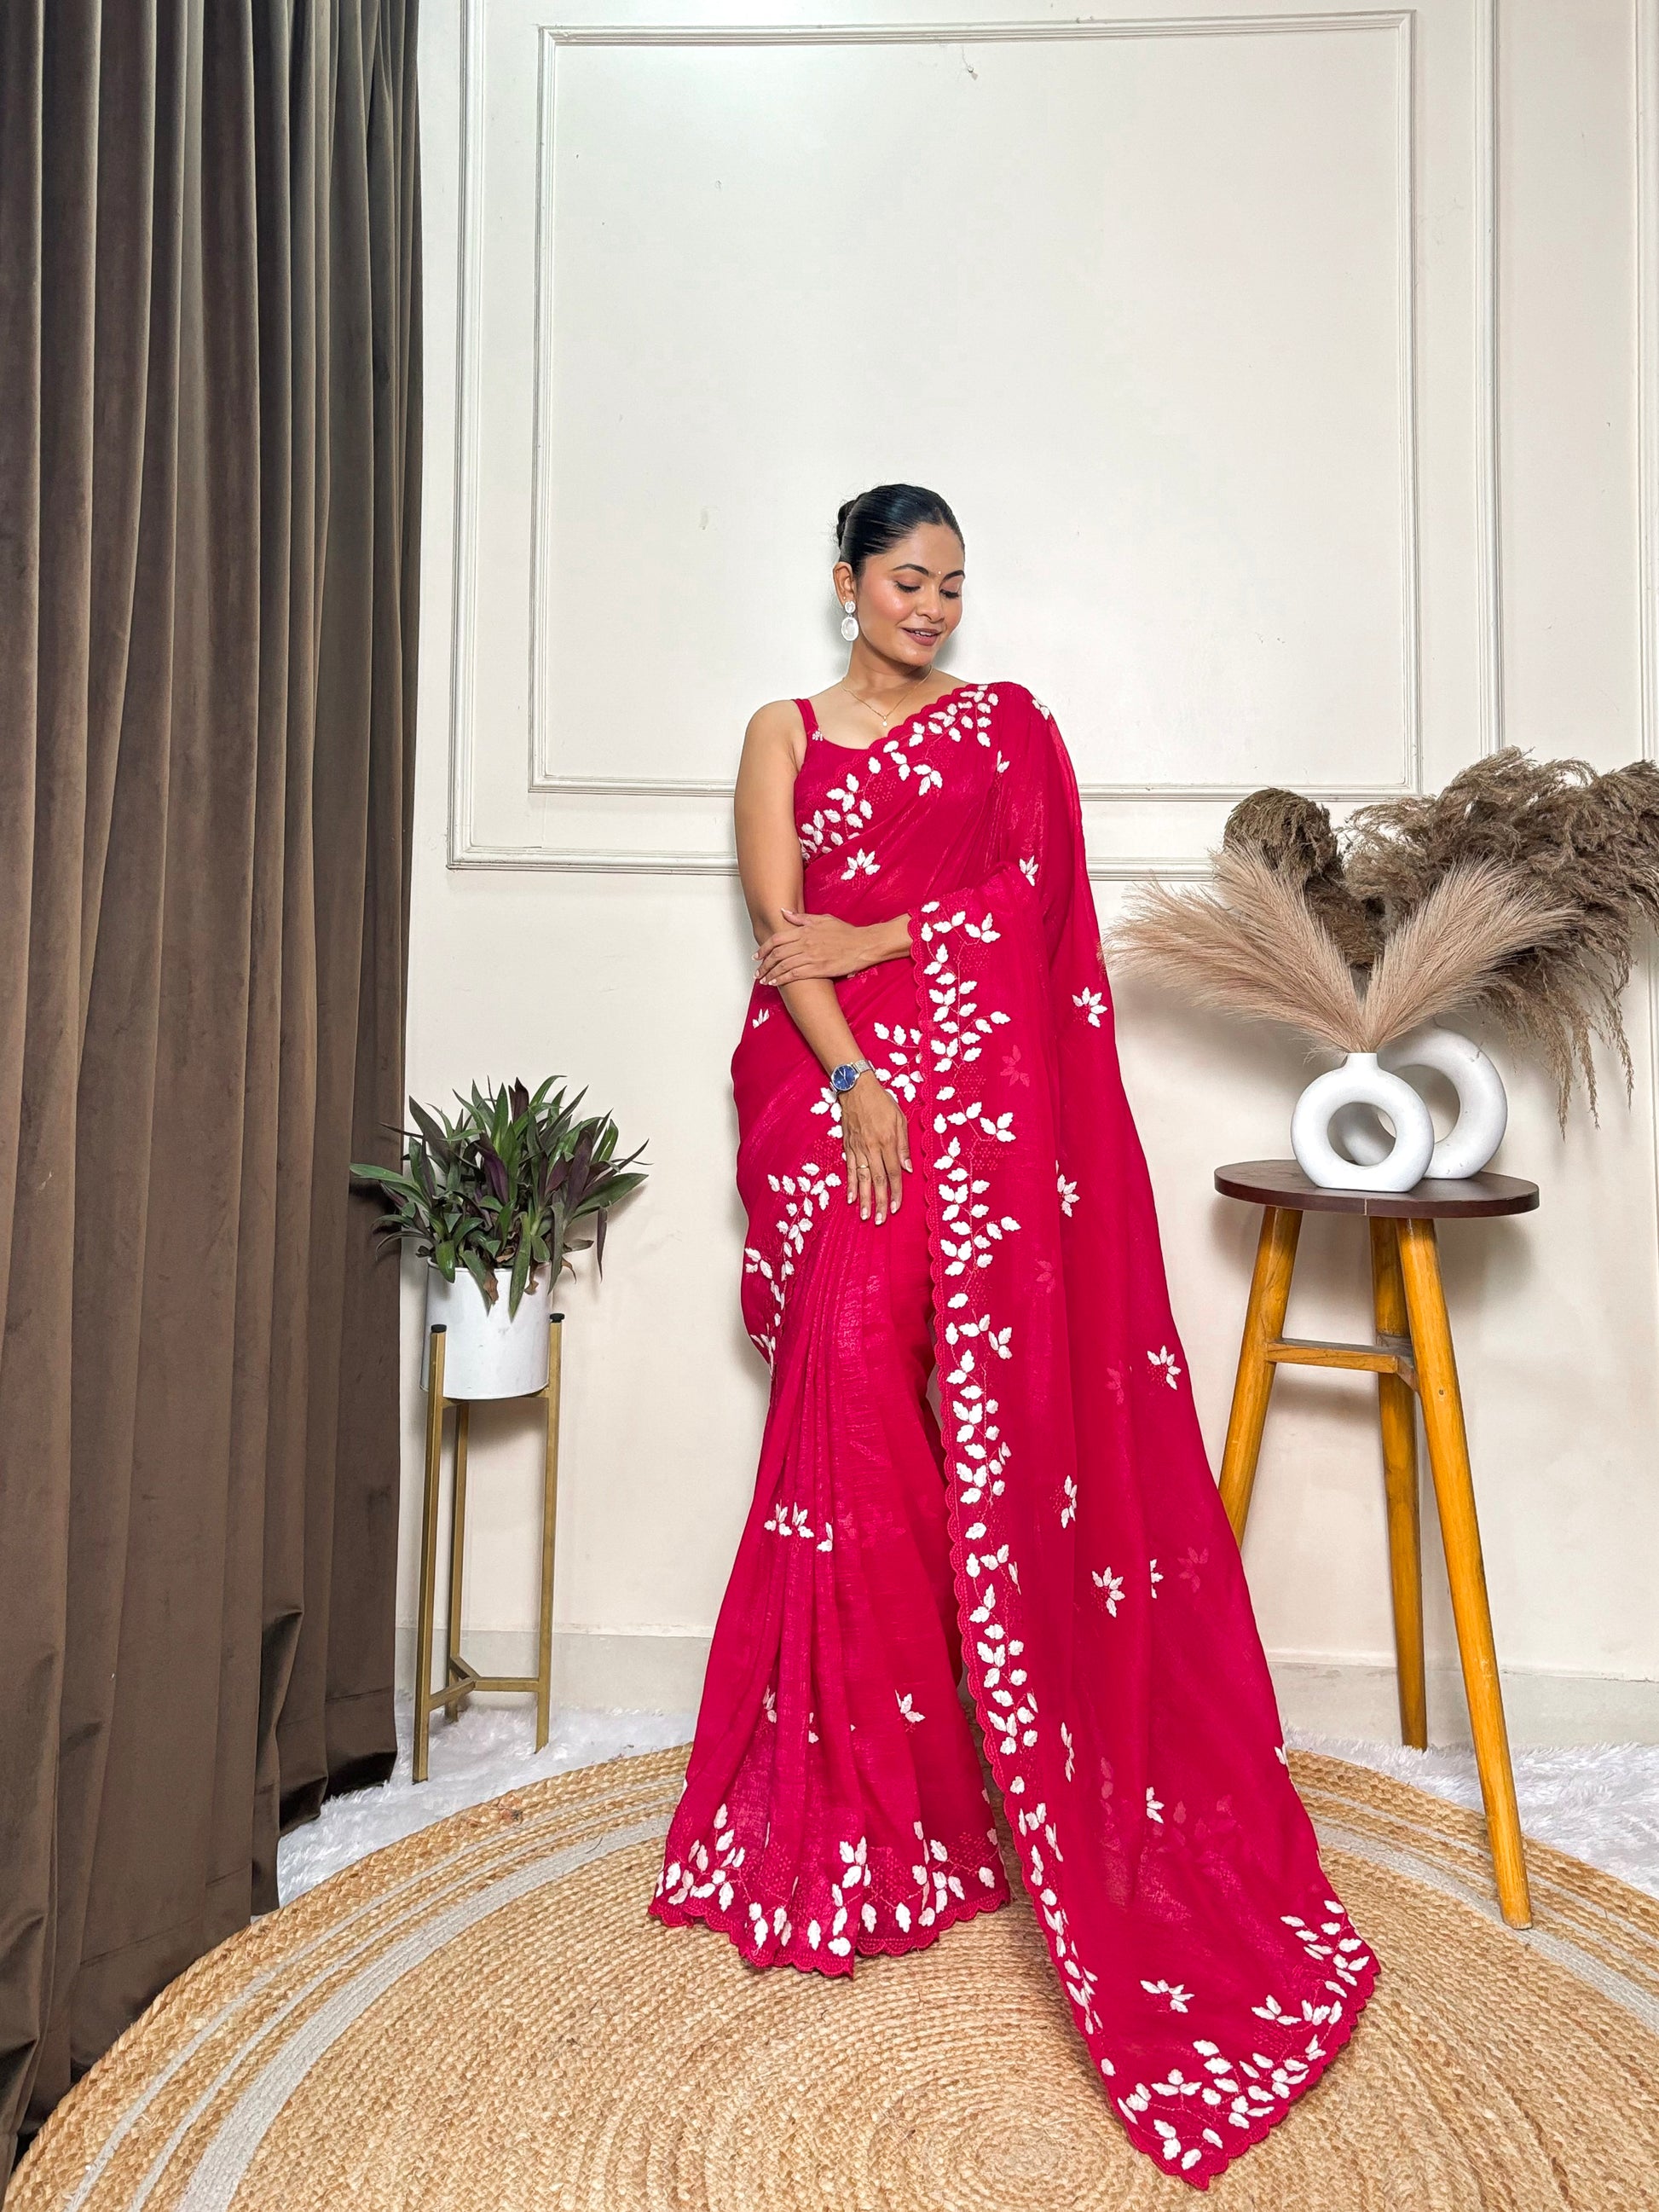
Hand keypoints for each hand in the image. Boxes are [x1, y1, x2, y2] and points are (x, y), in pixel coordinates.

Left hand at [754, 909, 873, 986]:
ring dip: (770, 974)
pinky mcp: (818, 969)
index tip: (757, 955)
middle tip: (757, 971)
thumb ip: (801, 917)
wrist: (863, 945)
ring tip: (763, 980)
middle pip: (777, 954)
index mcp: (804, 930)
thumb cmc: (845, 932)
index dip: (763, 948)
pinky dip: (782, 979)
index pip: (777, 939)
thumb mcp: (822, 919)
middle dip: (764, 964)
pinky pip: (795, 975)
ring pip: (783, 966)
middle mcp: (805, 943)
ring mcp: (811, 957)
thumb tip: (784, 912)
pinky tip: (776, 983)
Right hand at [839, 1073, 911, 1223]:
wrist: (856, 1087)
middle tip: (881, 1220)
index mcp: (887, 1141)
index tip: (897, 1207)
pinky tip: (850, 1198)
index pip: (894, 1173)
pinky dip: (849, 1185)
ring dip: (863, 1199)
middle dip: (880, 1202)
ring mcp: (858, 1148)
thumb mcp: (900, 1118)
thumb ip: (903, 1145)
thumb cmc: (881, 1101)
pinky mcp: (847, 1146)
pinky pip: (849, 1169)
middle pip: (877, 1180)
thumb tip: (908, 1168)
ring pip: (861, 1178)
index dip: (896, 1192)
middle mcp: (871, 1148)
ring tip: (865, 1215)